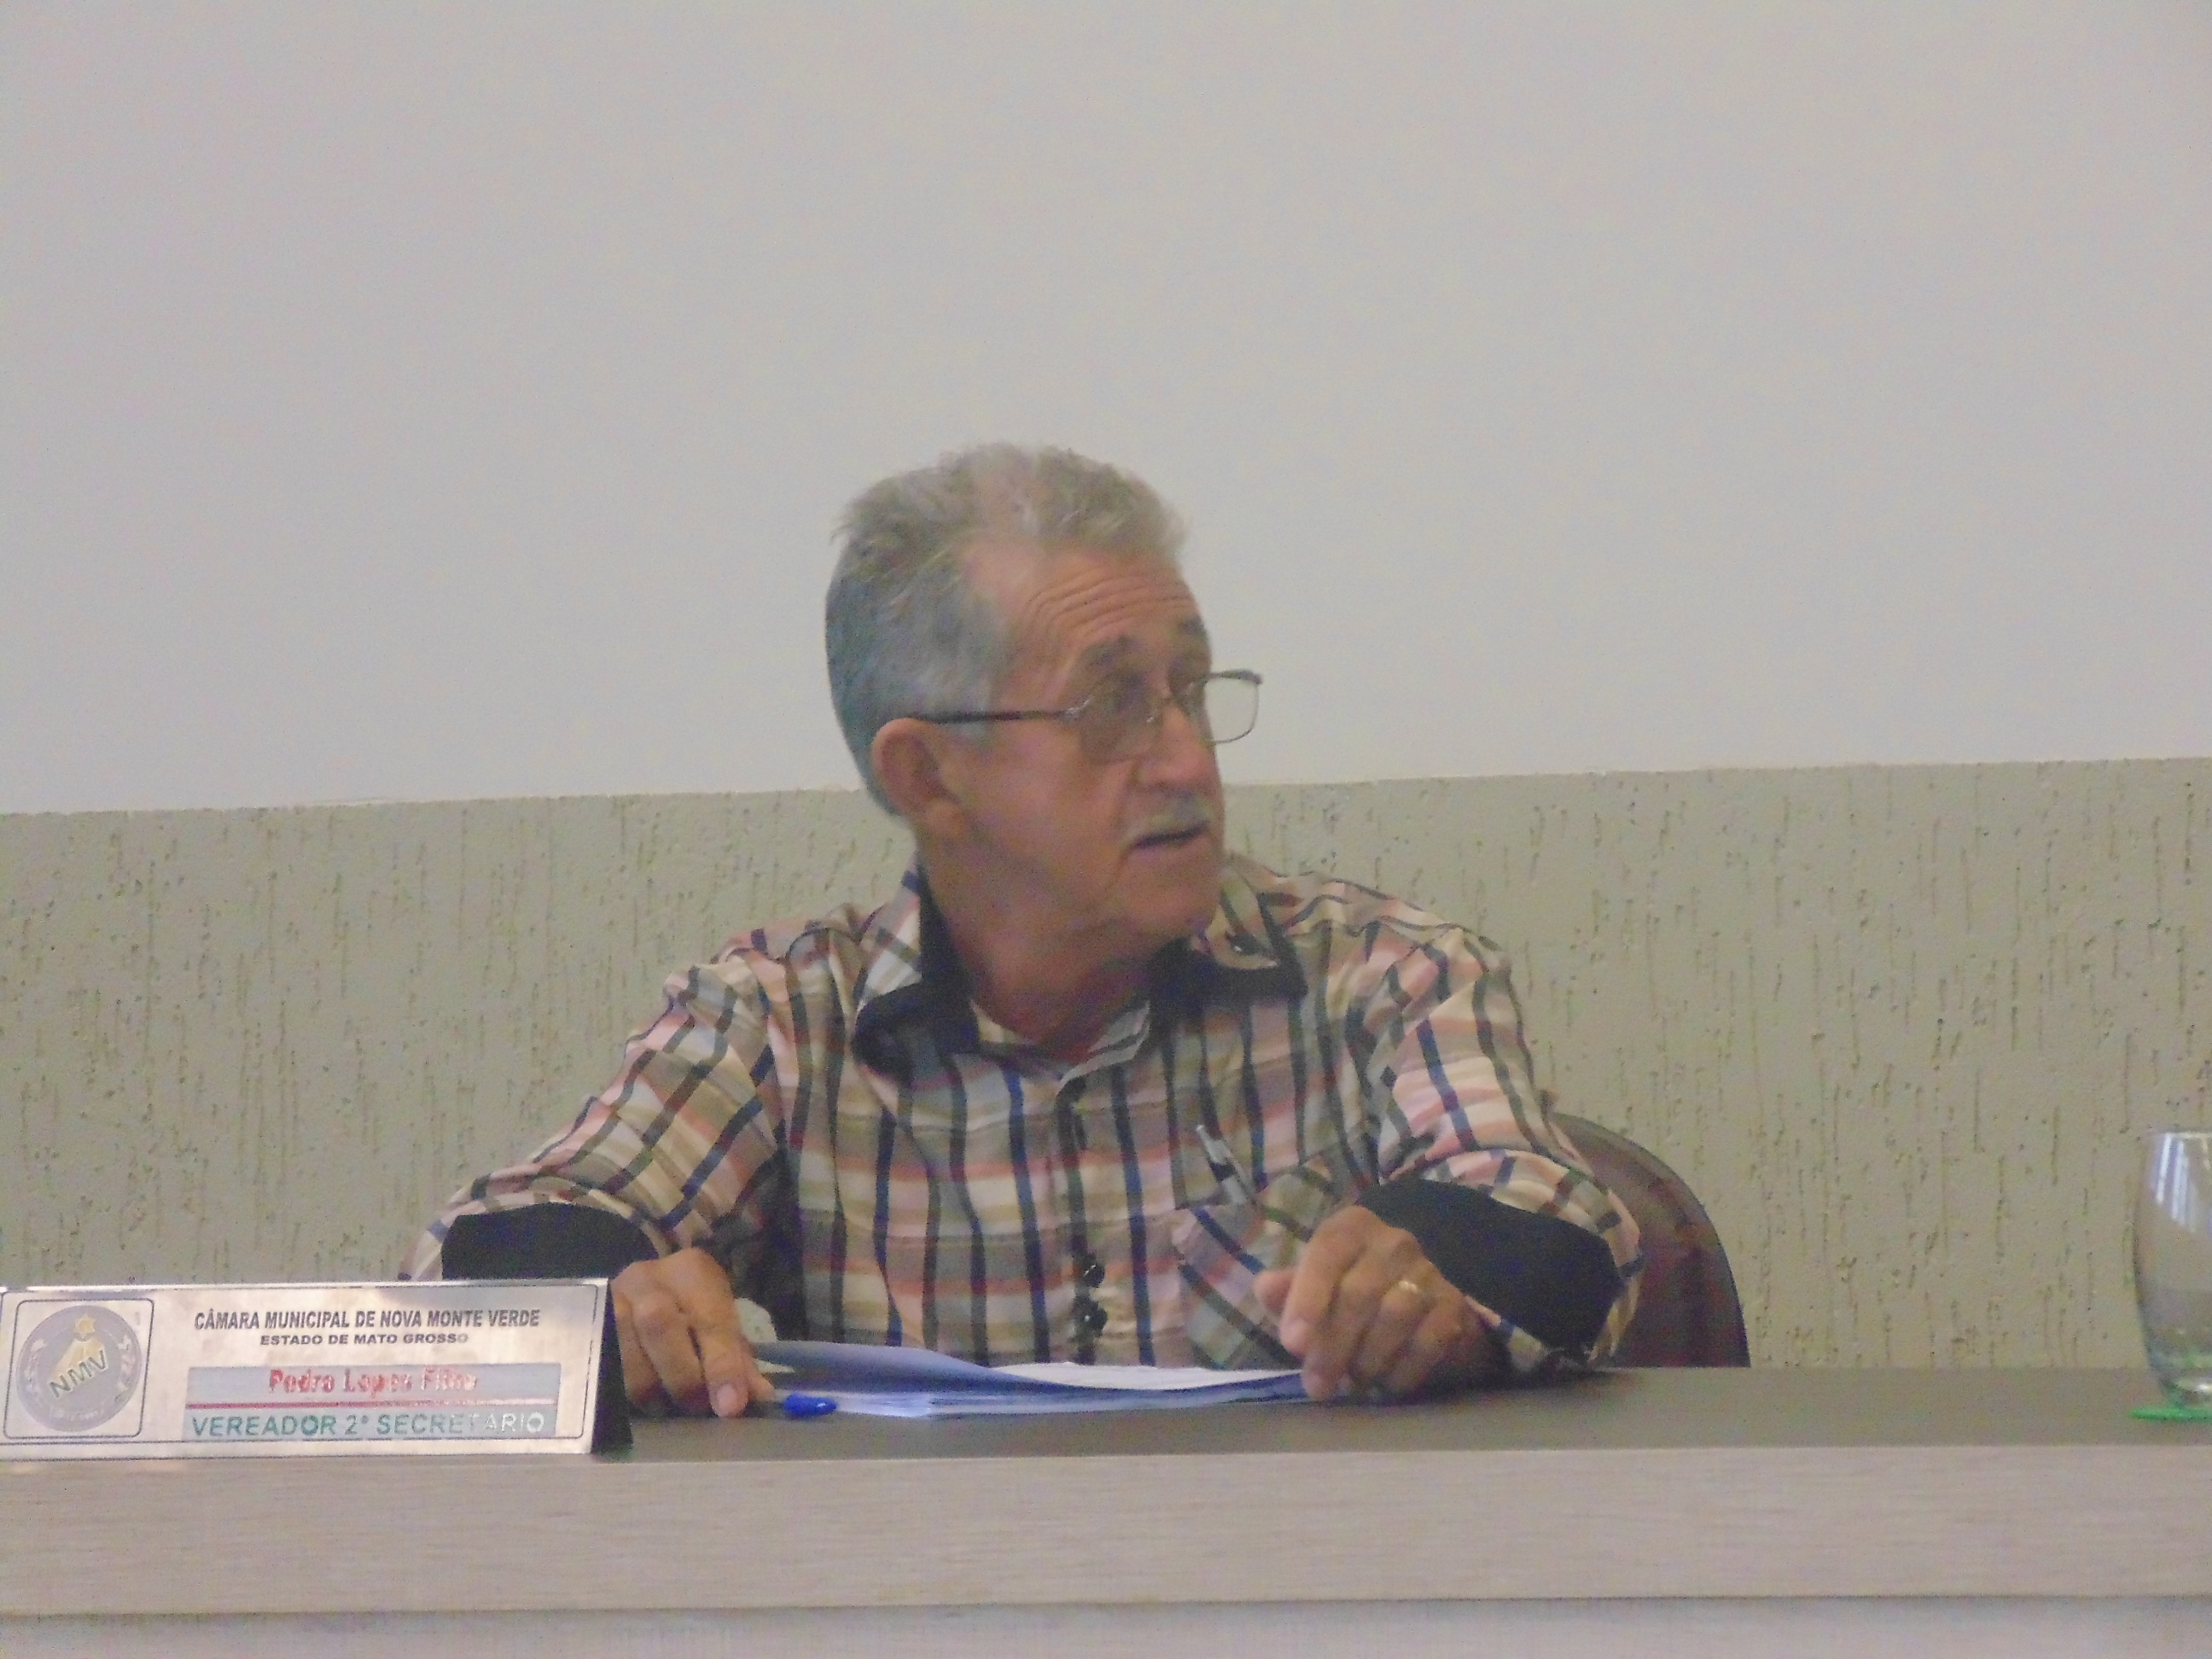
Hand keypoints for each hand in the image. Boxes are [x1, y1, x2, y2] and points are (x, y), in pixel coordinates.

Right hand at [611, 1248, 776, 1417]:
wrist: (638, 1287)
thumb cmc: (688, 1308)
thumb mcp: (718, 1321)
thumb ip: (737, 1358)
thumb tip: (758, 1399)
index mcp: (691, 1272)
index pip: (710, 1318)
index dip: (722, 1365)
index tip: (730, 1406)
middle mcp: (647, 1277)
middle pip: (660, 1324)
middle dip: (682, 1376)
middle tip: (698, 1408)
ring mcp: (610, 1298)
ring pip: (624, 1349)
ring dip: (650, 1389)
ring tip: (669, 1409)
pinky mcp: (585, 1324)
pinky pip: (599, 1363)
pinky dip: (622, 1391)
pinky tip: (640, 1404)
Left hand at [1254, 1208, 1500, 1400]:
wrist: (1418, 1303)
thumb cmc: (1348, 1291)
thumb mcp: (1312, 1285)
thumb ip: (1287, 1289)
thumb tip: (1266, 1288)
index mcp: (1351, 1229)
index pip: (1326, 1254)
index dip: (1307, 1300)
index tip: (1291, 1345)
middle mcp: (1393, 1241)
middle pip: (1358, 1294)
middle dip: (1332, 1347)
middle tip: (1317, 1386)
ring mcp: (1428, 1271)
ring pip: (1394, 1317)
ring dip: (1367, 1360)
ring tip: (1351, 1384)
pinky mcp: (1453, 1305)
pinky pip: (1428, 1342)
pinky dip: (1403, 1370)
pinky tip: (1387, 1386)